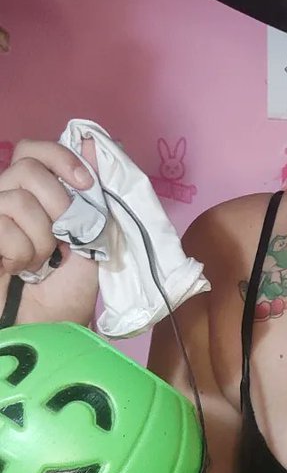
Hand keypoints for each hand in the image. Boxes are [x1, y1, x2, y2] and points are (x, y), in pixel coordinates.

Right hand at [0, 138, 99, 325]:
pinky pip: (1, 225)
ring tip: (41, 262)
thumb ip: (92, 196)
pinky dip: (20, 252)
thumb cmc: (66, 291)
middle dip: (58, 204)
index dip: (60, 158)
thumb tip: (92, 141)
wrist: (48, 330)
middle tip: (64, 238)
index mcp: (33, 196)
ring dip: (41, 237)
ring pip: (16, 197)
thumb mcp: (90, 239)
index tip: (86, 184)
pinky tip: (18, 270)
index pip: (32, 150)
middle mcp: (5, 200)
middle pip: (26, 168)